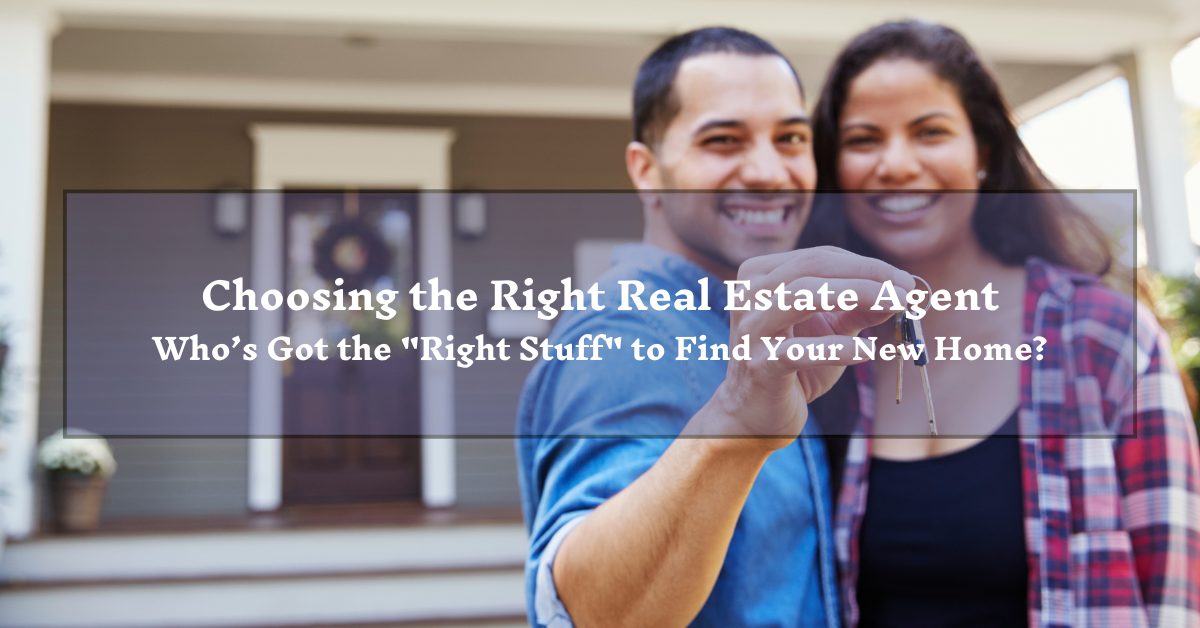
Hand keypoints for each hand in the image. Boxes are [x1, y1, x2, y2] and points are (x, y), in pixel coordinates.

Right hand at [699, 246, 913, 450]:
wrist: (754, 414)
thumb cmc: (794, 367)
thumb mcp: (830, 331)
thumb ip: (859, 309)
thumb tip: (902, 291)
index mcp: (761, 276)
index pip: (820, 257)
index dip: (867, 265)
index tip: (903, 281)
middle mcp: (749, 295)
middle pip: (811, 266)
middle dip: (867, 274)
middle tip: (907, 289)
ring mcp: (751, 330)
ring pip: (801, 295)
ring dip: (856, 294)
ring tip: (896, 305)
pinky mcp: (758, 366)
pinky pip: (797, 351)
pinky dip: (836, 348)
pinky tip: (866, 350)